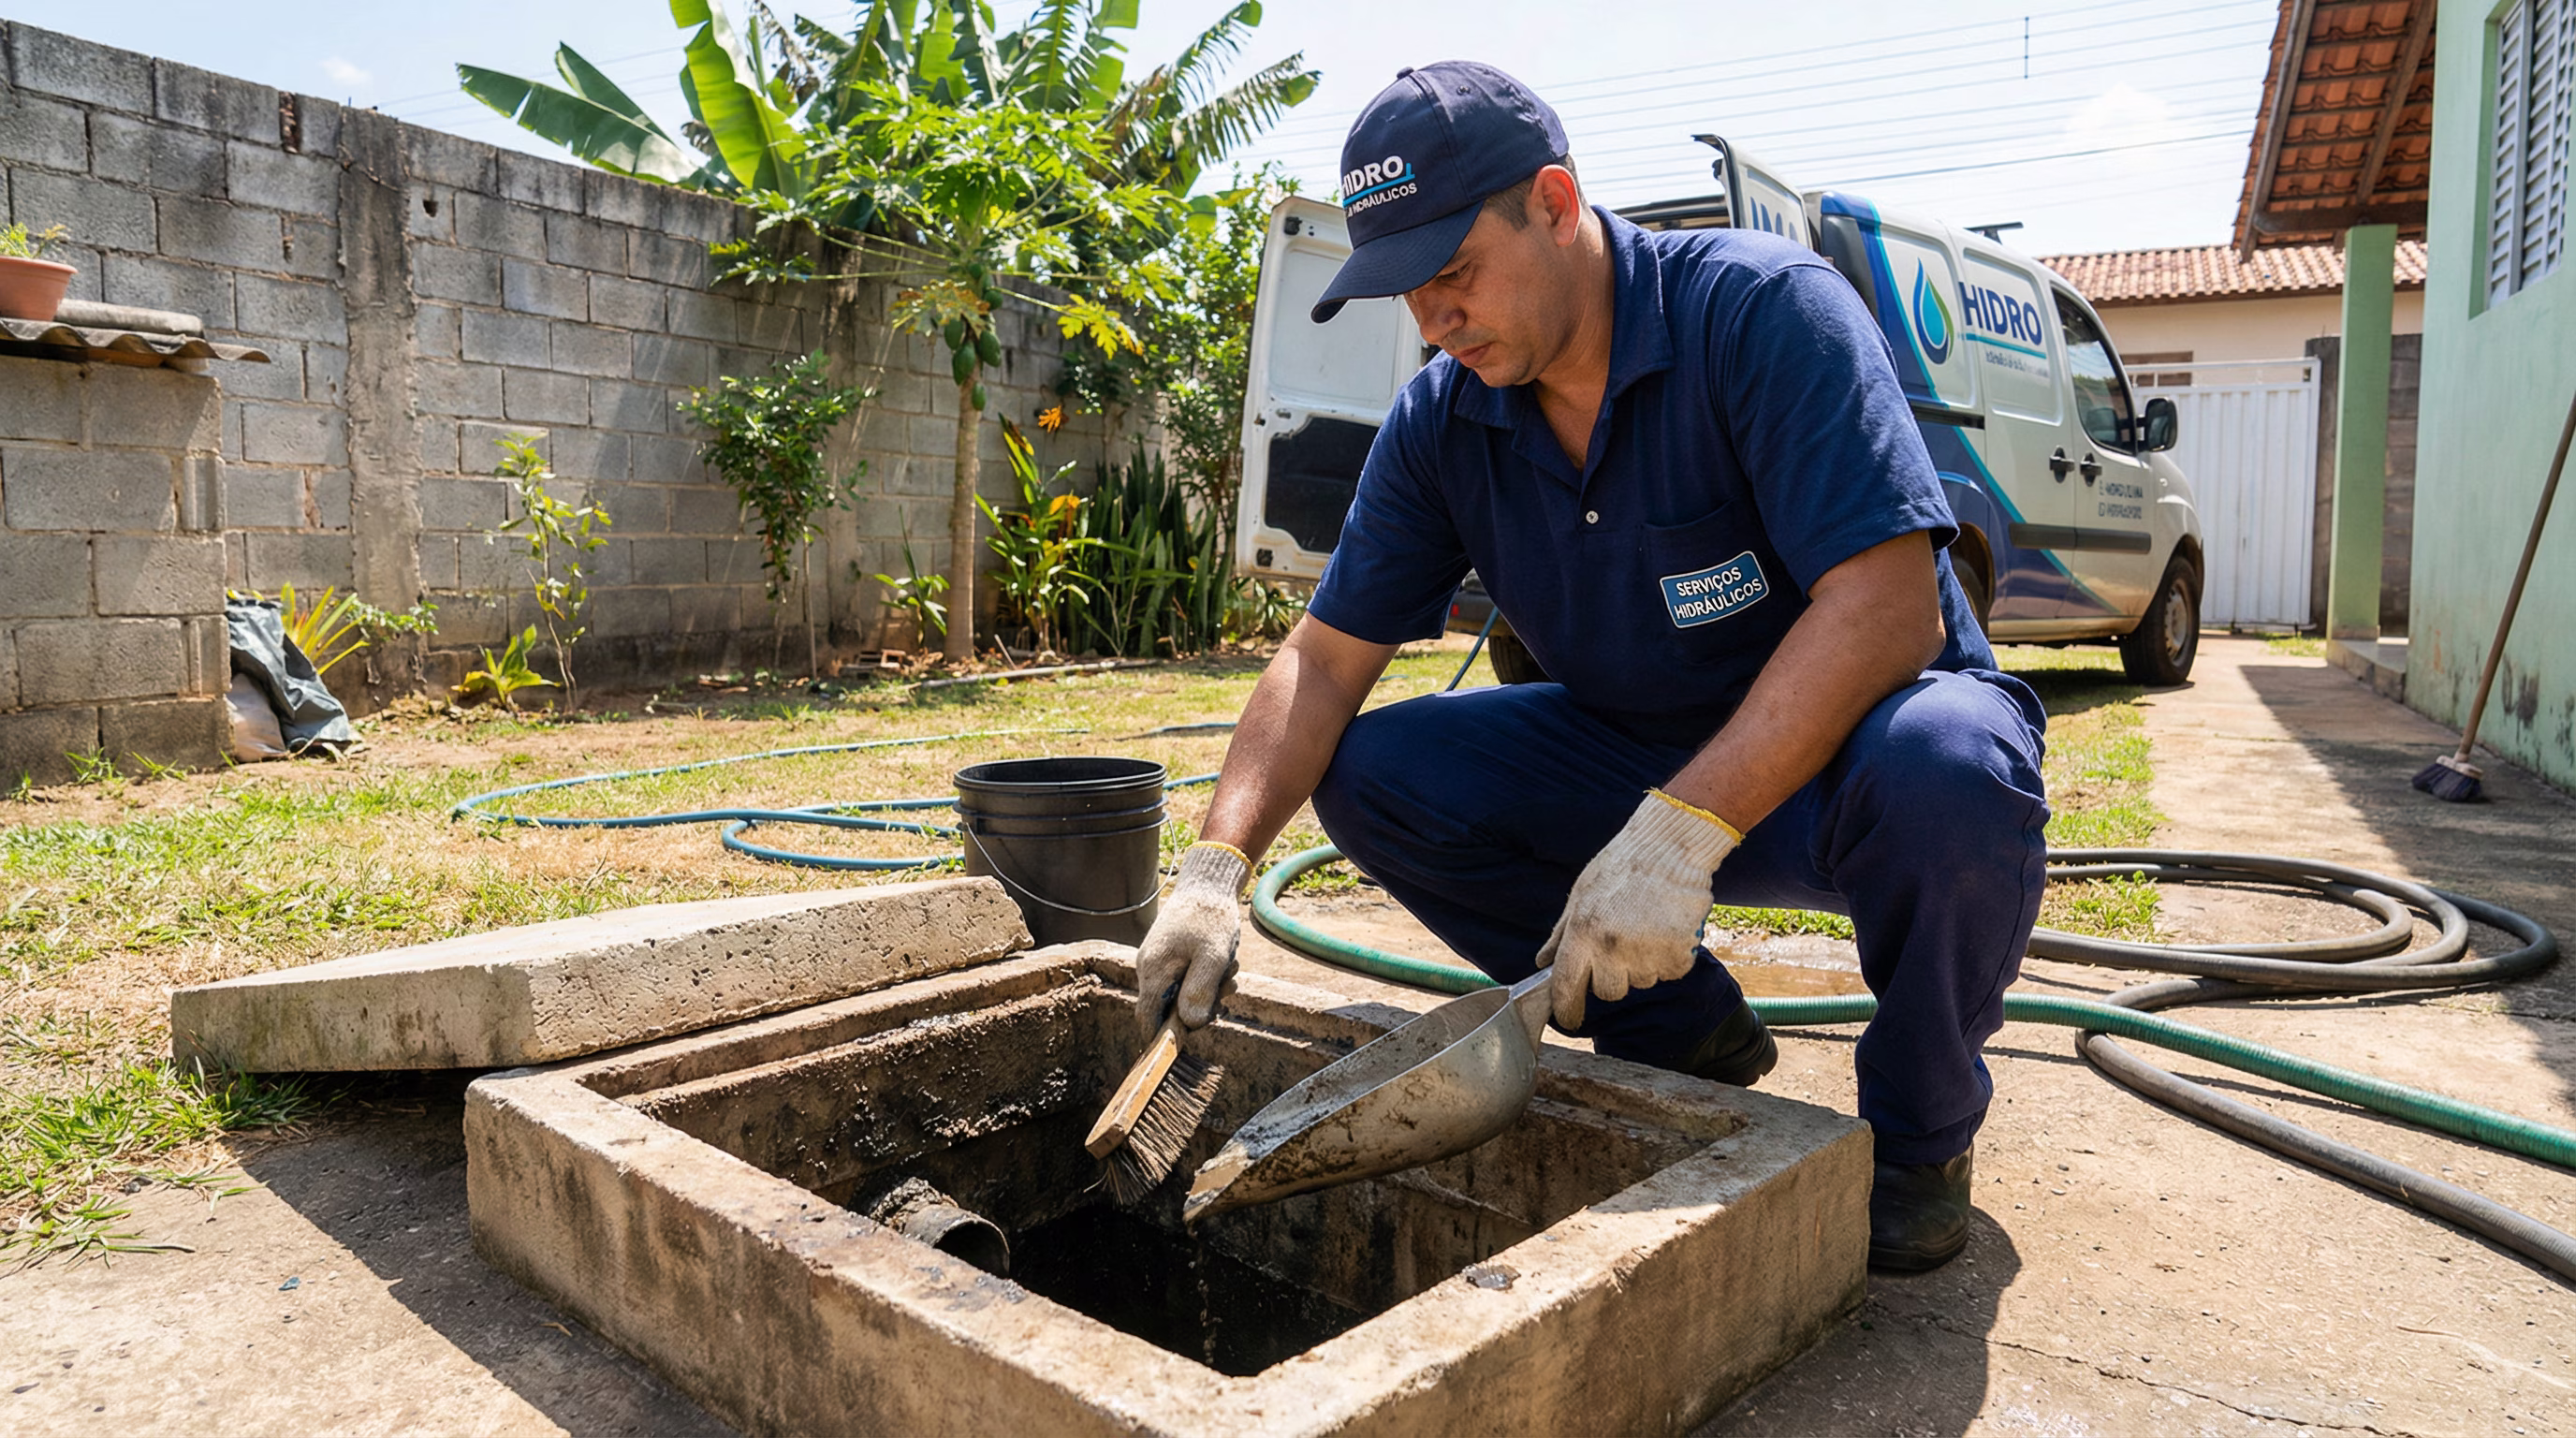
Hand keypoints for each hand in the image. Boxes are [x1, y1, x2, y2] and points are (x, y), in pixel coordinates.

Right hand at [1134, 843, 1250, 1037]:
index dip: (1167, 1035)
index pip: (1148, 1019)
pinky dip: (1206, 975)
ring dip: (1208, 989)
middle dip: (1200, 1006)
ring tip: (1230, 967)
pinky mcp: (1170, 954)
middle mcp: (1149, 968)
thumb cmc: (1210, 918)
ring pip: (1180, 993)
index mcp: (1153, 971)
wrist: (1208, 881)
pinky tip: (1224, 961)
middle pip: (1168, 1008)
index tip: (1193, 1037)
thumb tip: (1190, 1026)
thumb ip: (1199, 993)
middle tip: (1226, 987)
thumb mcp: (1212, 958)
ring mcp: (1158, 960)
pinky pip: (1186, 977)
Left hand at [1537, 791, 1740, 1030]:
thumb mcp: (1580, 894)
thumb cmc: (1622, 865)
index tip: (1570, 1019)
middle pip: (1608, 992)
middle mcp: (1611, 949)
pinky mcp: (1676, 954)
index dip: (1567, 1010)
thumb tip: (1542, 962)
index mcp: (1582, 933)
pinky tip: (1668, 930)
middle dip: (1613, 976)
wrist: (1670, 846)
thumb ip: (1562, 933)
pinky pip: (1670, 973)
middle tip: (1622, 943)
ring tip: (1647, 927)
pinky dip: (1671, 958)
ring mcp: (1645, 954)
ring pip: (1641, 982)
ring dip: (1644, 964)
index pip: (1566, 987)